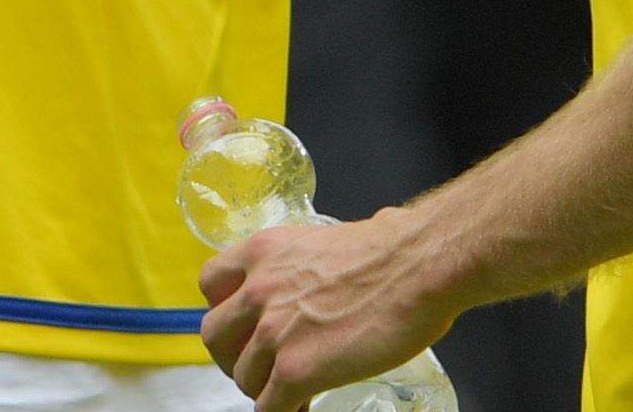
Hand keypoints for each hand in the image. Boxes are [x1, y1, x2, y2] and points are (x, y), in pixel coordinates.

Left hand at [199, 213, 457, 411]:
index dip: (226, 308)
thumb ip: (304, 262)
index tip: (244, 322)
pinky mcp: (295, 371)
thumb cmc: (395, 249)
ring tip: (294, 388)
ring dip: (266, 386)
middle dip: (236, 355)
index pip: (211, 283)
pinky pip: (269, 408)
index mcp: (264, 251)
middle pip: (214, 336)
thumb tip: (320, 271)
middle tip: (262, 363)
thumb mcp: (328, 239)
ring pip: (244, 378)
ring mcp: (274, 334)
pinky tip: (305, 406)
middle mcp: (259, 291)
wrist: (421, 266)